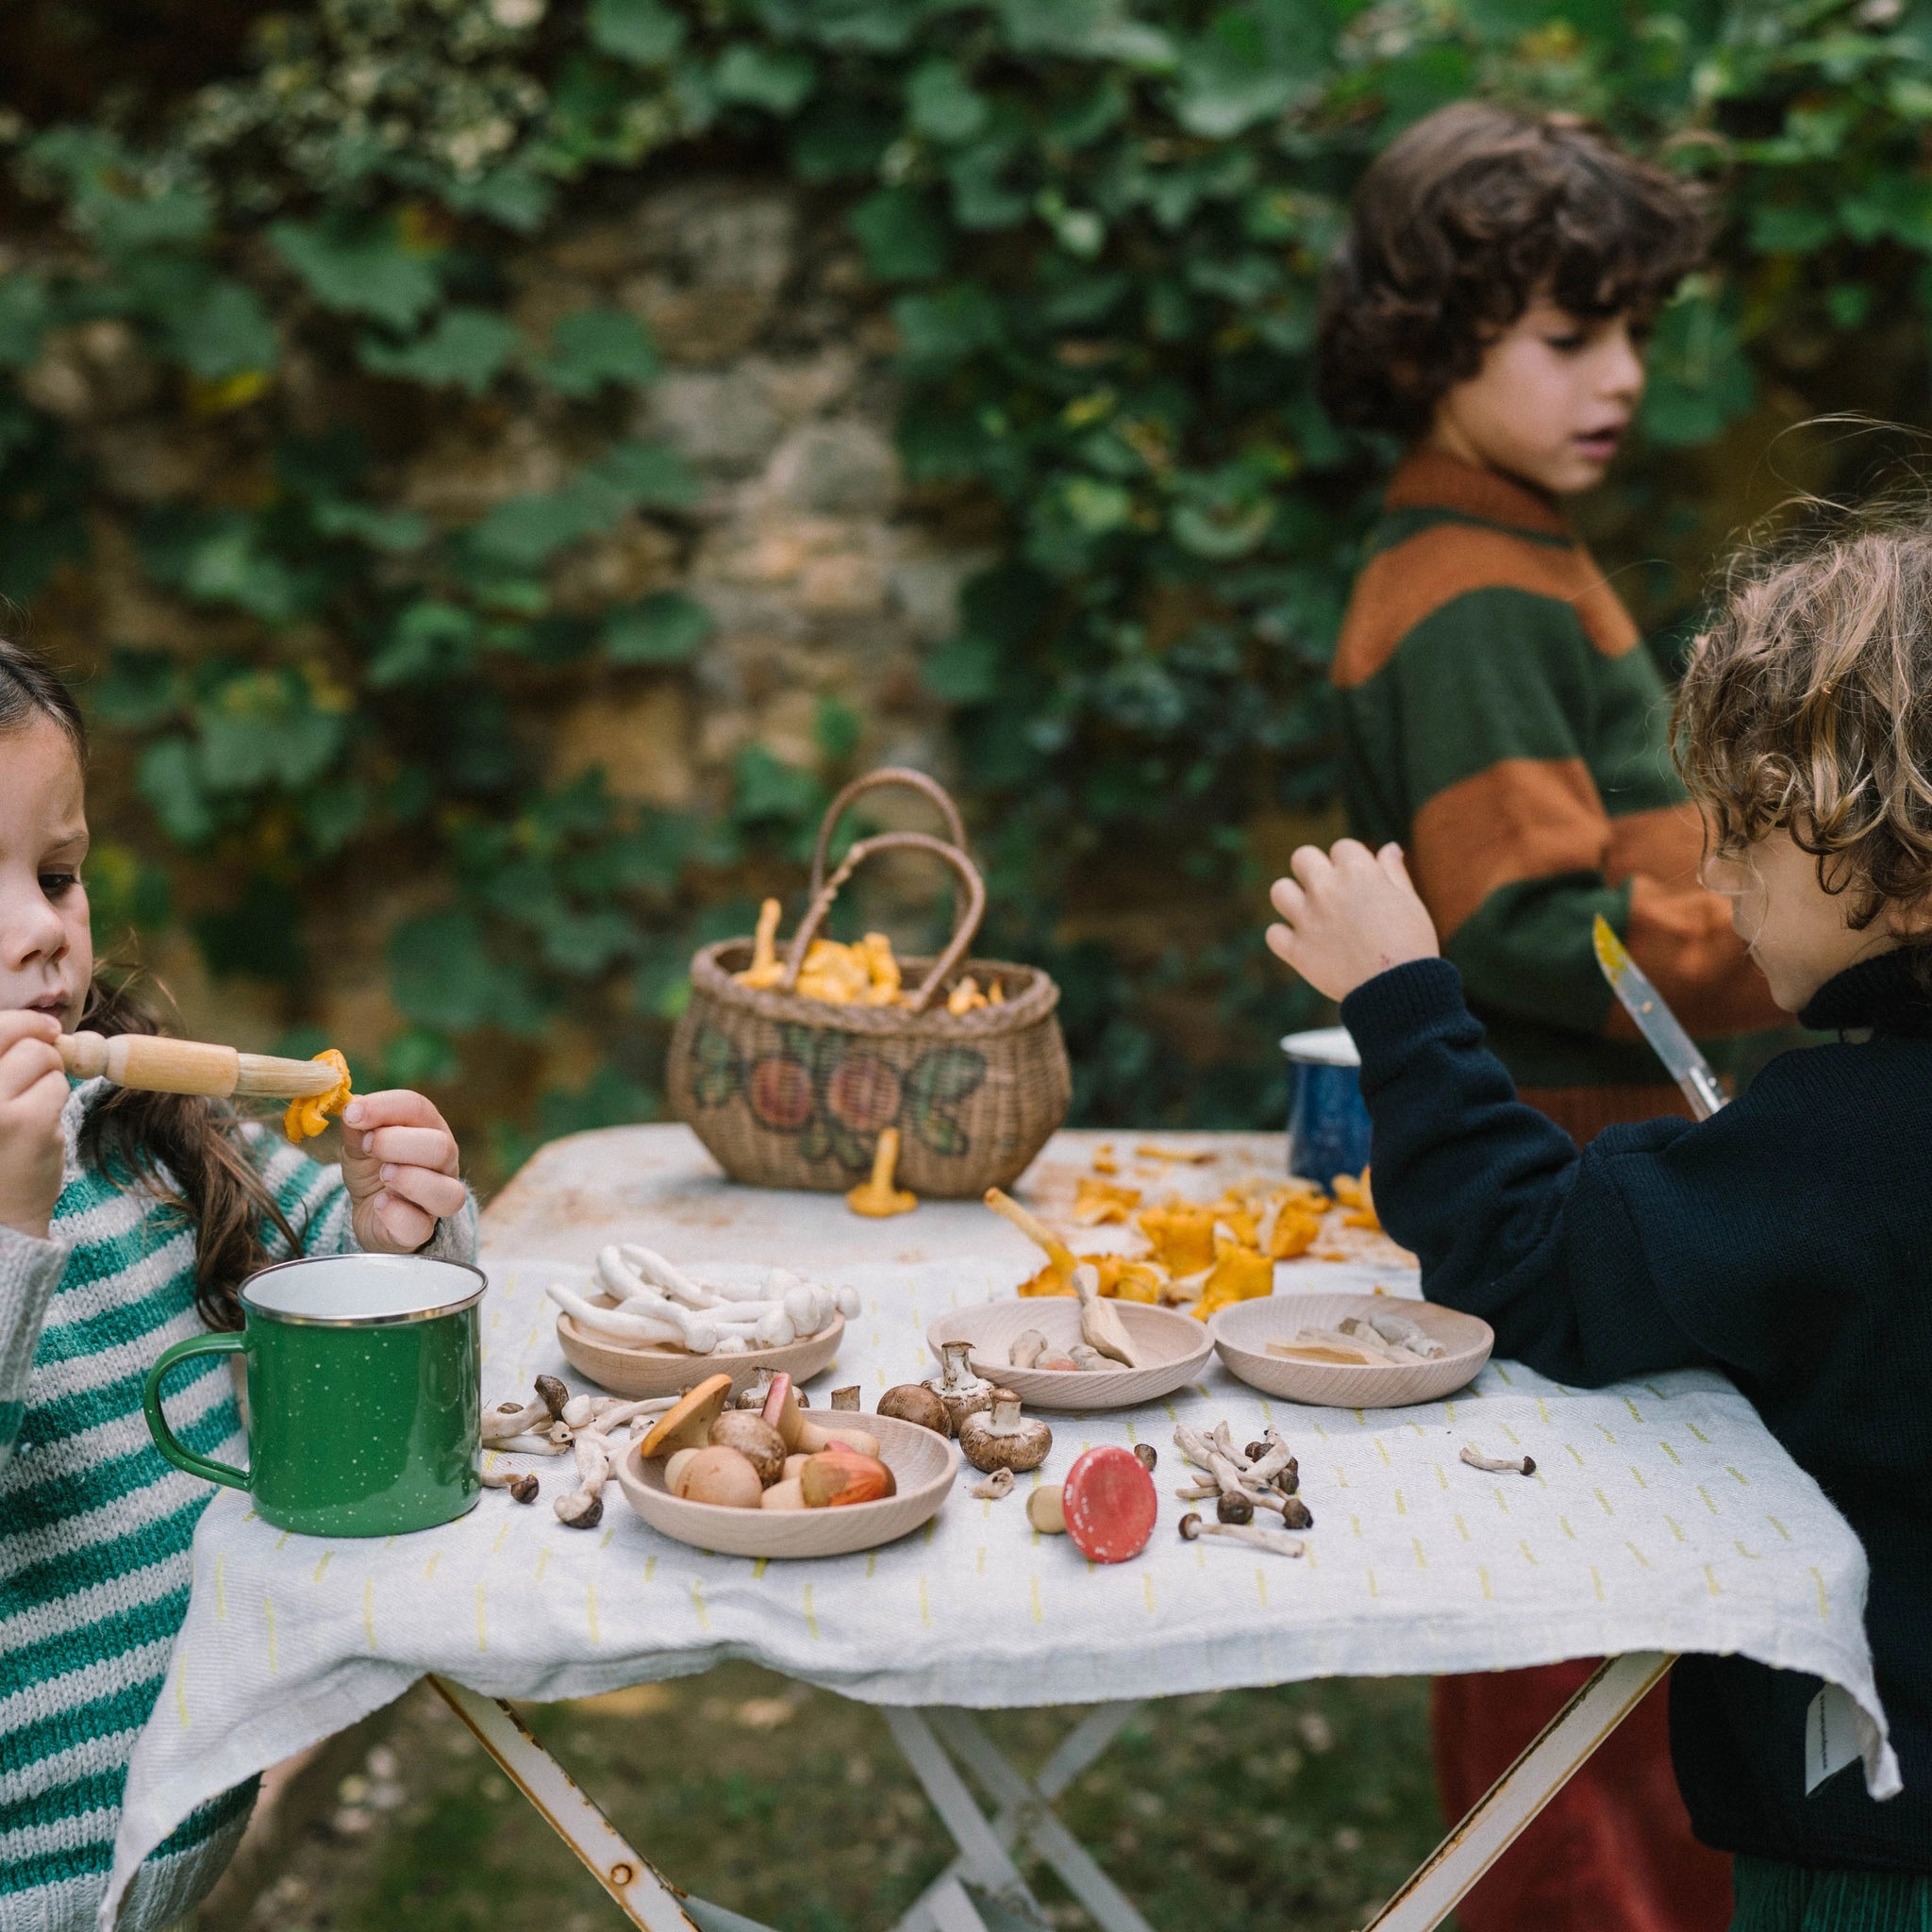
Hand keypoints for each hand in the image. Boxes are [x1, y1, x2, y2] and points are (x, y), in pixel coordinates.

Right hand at [0, 1011, 67, 1238]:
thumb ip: (0, 1066)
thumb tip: (41, 1025)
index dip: (22, 1022)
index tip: (45, 1027)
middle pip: (18, 1037)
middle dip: (42, 1045)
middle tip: (49, 1060)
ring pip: (44, 1060)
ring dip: (49, 1080)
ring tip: (30, 1112)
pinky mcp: (28, 1123)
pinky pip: (59, 1088)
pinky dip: (57, 1103)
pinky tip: (40, 1130)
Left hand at [338, 1089, 465, 1254]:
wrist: (369, 1212)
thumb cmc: (372, 1167)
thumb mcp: (359, 1142)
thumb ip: (357, 1125)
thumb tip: (351, 1107)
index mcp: (429, 1130)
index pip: (418, 1108)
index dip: (385, 1107)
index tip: (352, 1114)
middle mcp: (443, 1163)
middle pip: (441, 1147)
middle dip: (398, 1143)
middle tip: (368, 1146)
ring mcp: (438, 1199)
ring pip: (448, 1192)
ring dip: (409, 1179)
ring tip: (383, 1175)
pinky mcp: (422, 1230)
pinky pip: (420, 1226)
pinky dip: (396, 1214)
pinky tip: (378, 1204)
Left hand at [1266, 840, 1440, 1001]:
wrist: (1400, 990)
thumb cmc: (1411, 943)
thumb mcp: (1409, 901)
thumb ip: (1393, 872)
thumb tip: (1389, 847)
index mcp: (1358, 872)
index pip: (1341, 847)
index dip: (1351, 863)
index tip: (1360, 882)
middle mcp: (1327, 890)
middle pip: (1302, 858)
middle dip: (1314, 870)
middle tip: (1330, 892)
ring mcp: (1308, 919)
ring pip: (1279, 891)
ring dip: (1292, 898)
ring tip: (1310, 913)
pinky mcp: (1297, 950)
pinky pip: (1273, 934)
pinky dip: (1284, 938)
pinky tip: (1302, 942)